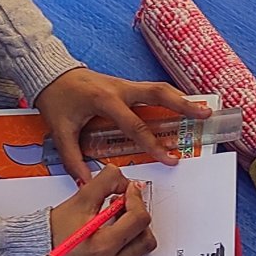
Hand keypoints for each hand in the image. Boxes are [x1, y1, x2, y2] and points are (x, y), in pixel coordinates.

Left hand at [33, 67, 211, 182]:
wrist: (49, 73)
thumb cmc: (55, 99)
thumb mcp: (60, 130)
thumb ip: (73, 158)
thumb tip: (85, 183)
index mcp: (105, 100)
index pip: (135, 125)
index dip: (153, 144)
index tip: (170, 159)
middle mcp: (119, 88)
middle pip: (158, 93)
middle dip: (183, 104)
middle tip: (205, 114)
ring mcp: (124, 84)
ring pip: (159, 88)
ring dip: (181, 98)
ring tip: (204, 109)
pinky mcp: (125, 85)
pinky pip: (152, 89)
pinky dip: (169, 96)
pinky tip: (183, 104)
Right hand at [46, 166, 157, 255]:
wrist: (35, 253)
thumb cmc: (52, 231)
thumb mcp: (80, 199)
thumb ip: (106, 182)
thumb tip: (126, 181)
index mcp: (101, 248)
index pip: (138, 220)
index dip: (137, 200)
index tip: (129, 190)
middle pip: (146, 238)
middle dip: (138, 217)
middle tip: (124, 205)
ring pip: (141, 249)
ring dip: (134, 230)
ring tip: (115, 219)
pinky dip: (126, 242)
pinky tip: (110, 232)